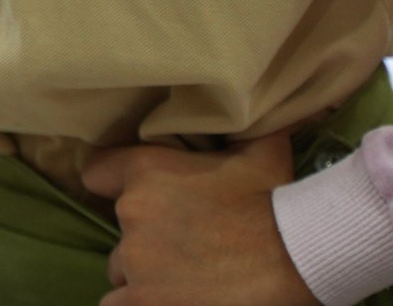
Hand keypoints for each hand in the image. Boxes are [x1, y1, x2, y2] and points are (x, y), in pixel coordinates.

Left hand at [78, 134, 318, 305]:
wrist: (296, 258)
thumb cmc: (276, 201)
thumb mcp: (259, 150)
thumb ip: (239, 129)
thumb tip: (250, 106)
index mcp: (147, 171)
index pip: (97, 172)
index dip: (113, 183)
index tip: (135, 195)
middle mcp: (132, 215)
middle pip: (120, 231)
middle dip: (145, 238)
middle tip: (185, 244)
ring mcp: (135, 263)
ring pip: (120, 271)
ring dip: (144, 275)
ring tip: (183, 277)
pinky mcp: (143, 303)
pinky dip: (141, 303)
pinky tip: (173, 299)